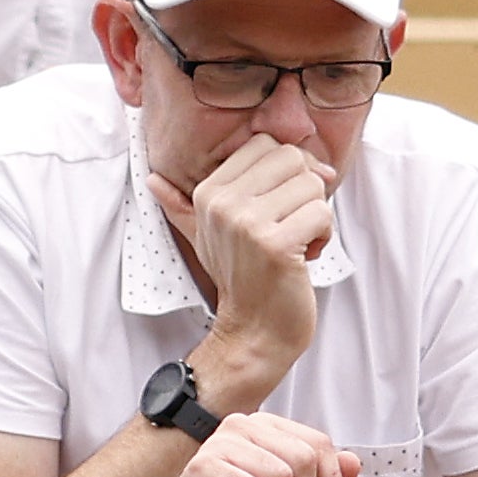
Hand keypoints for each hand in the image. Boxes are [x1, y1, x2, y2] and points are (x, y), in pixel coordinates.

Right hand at [173, 131, 337, 382]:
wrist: (252, 332)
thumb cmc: (239, 279)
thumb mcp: (203, 236)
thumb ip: (181, 205)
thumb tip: (153, 181)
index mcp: (208, 193)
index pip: (266, 144)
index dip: (288, 171)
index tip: (282, 205)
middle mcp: (222, 203)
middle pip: (292, 158)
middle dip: (306, 191)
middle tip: (292, 224)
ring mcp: (246, 224)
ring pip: (312, 185)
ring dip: (317, 217)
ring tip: (298, 243)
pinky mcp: (274, 245)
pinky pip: (322, 214)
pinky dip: (324, 237)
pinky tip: (307, 257)